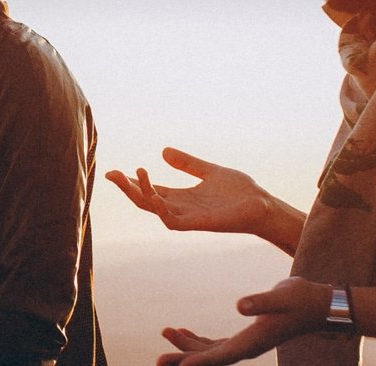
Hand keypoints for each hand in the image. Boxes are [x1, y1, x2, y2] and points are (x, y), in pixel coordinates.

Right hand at [105, 147, 275, 234]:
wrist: (262, 206)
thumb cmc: (239, 192)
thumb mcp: (209, 171)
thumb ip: (187, 163)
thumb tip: (163, 151)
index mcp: (182, 197)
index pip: (150, 190)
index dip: (132, 182)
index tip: (114, 171)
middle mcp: (181, 208)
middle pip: (146, 201)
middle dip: (128, 188)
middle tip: (112, 174)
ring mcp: (188, 217)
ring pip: (154, 209)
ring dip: (141, 194)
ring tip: (133, 176)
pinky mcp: (198, 224)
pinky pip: (172, 221)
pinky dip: (160, 210)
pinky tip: (154, 195)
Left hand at [156, 277, 329, 365]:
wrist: (318, 304)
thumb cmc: (302, 300)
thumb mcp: (282, 297)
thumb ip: (260, 302)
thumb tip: (239, 305)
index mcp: (253, 342)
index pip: (221, 356)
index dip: (199, 362)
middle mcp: (247, 347)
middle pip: (210, 359)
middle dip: (183, 358)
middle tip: (159, 360)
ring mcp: (245, 343)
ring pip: (210, 351)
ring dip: (186, 345)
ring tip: (165, 333)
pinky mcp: (245, 336)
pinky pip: (215, 344)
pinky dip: (198, 340)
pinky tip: (182, 330)